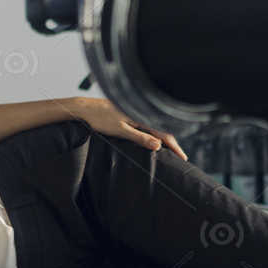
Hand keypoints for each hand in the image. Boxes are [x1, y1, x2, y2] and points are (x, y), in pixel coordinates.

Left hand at [66, 97, 187, 159]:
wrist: (83, 108)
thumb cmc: (99, 119)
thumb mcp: (120, 130)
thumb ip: (139, 137)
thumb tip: (159, 145)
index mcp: (141, 116)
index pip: (164, 133)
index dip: (174, 146)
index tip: (183, 158)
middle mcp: (140, 113)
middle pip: (162, 129)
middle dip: (172, 143)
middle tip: (181, 157)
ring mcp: (134, 114)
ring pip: (155, 127)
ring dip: (163, 139)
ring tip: (171, 151)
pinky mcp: (128, 115)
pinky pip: (146, 125)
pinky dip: (154, 134)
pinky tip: (153, 140)